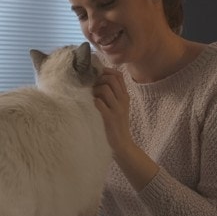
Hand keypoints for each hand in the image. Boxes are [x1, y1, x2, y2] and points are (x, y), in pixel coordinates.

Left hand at [92, 67, 159, 190]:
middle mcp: (123, 100)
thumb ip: (113, 94)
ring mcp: (117, 109)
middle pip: (111, 79)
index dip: (106, 72)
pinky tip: (92, 105)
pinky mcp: (110, 118)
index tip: (96, 75)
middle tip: (91, 86)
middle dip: (99, 79)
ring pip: (105, 89)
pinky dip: (93, 101)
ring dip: (95, 90)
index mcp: (125, 96)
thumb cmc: (116, 124)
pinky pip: (99, 103)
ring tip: (91, 97)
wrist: (122, 143)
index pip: (118, 76)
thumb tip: (99, 81)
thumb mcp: (119, 107)